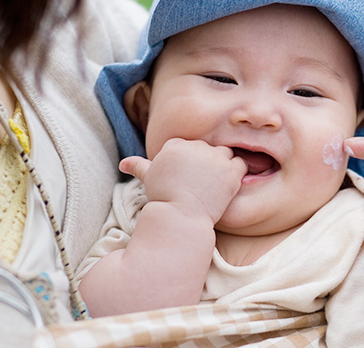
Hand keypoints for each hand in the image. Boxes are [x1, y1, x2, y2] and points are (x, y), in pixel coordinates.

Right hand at [119, 138, 247, 223]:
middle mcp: (196, 146)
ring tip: (215, 185)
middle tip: (201, 184)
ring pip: (225, 153)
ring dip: (223, 166)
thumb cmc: (164, 199)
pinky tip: (227, 187)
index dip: (190, 162)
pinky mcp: (231, 170)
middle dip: (206, 163)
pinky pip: (240, 164)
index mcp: (176, 144)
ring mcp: (215, 157)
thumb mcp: (149, 179)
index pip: (189, 145)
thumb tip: (123, 164)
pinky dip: (236, 174)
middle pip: (207, 148)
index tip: (187, 178)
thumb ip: (139, 166)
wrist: (181, 219)